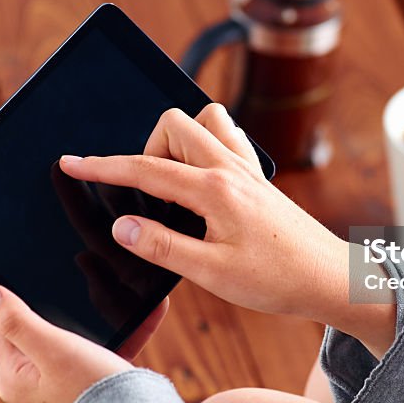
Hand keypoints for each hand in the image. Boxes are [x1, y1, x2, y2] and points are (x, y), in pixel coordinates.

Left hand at [0, 283, 167, 402]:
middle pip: (32, 338)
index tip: (47, 292)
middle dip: (57, 319)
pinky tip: (126, 335)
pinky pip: (85, 364)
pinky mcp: (78, 400)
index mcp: (11, 381)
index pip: (1, 328)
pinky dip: (103, 349)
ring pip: (62, 350)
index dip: (22, 305)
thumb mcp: (52, 345)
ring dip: (84, 333)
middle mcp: (26, 393)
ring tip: (107, 325)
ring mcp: (52, 399)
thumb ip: (17, 319)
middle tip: (81, 308)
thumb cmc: (92, 388)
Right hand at [59, 104, 395, 355]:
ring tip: (172, 184)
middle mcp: (232, 169)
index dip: (103, 166)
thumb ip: (163, 246)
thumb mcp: (213, 273)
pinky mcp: (260, 178)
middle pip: (174, 126)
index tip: (72, 163)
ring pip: (203, 122)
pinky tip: (203, 177)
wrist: (331, 280)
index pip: (146, 168)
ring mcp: (248, 169)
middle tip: (143, 193)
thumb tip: (123, 226)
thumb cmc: (278, 280)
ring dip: (178, 142)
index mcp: (215, 190)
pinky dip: (206, 144)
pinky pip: (229, 138)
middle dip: (145, 149)